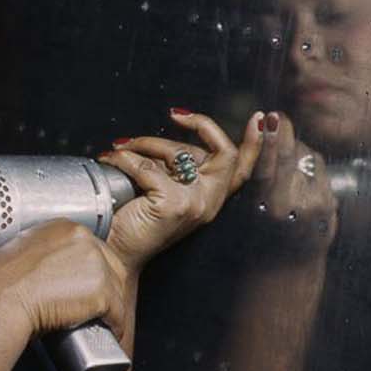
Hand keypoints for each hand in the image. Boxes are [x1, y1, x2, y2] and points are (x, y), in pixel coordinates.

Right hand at [0, 218, 131, 339]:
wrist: (0, 300)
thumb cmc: (2, 282)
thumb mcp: (23, 252)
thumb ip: (45, 254)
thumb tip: (54, 271)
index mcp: (65, 228)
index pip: (95, 249)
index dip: (94, 271)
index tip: (90, 286)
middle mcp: (85, 240)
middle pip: (113, 266)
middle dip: (108, 288)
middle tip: (97, 308)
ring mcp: (96, 264)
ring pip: (118, 289)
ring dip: (112, 308)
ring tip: (101, 322)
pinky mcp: (101, 291)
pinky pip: (118, 312)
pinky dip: (115, 325)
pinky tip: (108, 332)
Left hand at [97, 107, 264, 272]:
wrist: (114, 254)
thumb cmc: (133, 222)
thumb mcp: (164, 189)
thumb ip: (175, 168)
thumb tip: (169, 138)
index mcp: (210, 199)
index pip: (242, 169)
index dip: (255, 143)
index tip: (258, 118)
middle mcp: (208, 203)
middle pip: (223, 152)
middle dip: (199, 125)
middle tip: (174, 115)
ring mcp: (193, 204)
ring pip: (180, 152)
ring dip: (147, 141)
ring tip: (123, 147)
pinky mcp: (172, 205)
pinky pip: (146, 166)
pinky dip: (124, 158)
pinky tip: (111, 159)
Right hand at [248, 111, 338, 264]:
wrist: (286, 269)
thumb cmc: (255, 236)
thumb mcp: (243, 207)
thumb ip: (251, 171)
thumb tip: (259, 127)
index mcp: (266, 206)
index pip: (269, 163)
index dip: (269, 137)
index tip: (268, 117)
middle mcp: (293, 205)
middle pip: (292, 154)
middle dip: (284, 132)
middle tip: (276, 117)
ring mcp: (317, 206)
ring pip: (308, 158)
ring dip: (296, 151)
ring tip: (282, 160)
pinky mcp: (331, 206)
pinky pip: (320, 171)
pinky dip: (308, 167)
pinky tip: (297, 178)